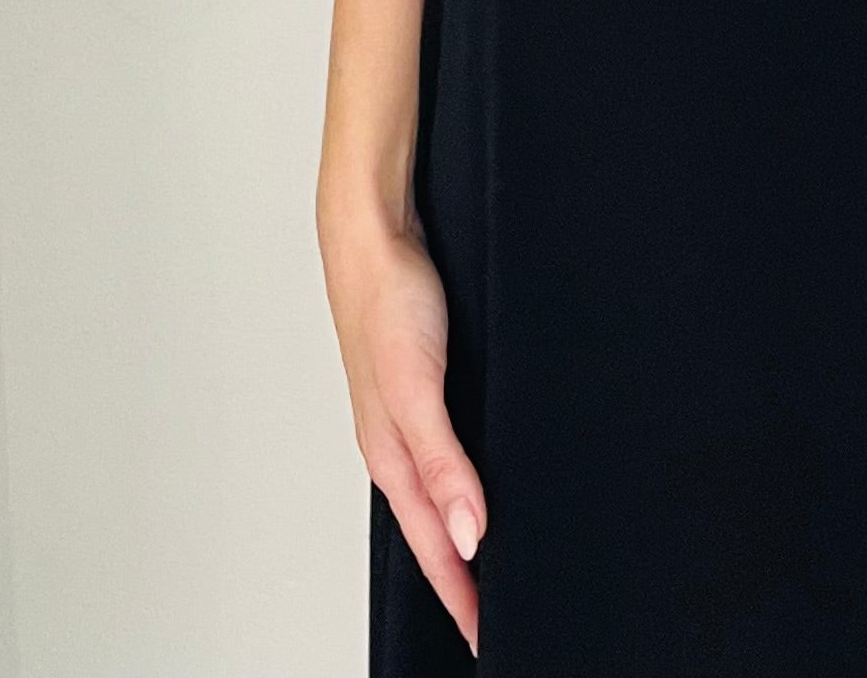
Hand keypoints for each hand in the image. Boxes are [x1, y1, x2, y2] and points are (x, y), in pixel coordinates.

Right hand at [325, 216, 486, 655]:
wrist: (373, 229)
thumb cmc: (386, 299)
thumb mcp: (417, 387)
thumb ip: (442, 463)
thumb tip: (469, 536)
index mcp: (391, 454)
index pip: (434, 545)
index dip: (461, 594)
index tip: (486, 636)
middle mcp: (398, 441)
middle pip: (433, 529)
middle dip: (461, 578)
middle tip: (493, 616)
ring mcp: (408, 412)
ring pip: (437, 492)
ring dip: (462, 531)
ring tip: (490, 567)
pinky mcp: (423, 382)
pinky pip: (445, 452)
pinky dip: (461, 483)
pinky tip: (480, 481)